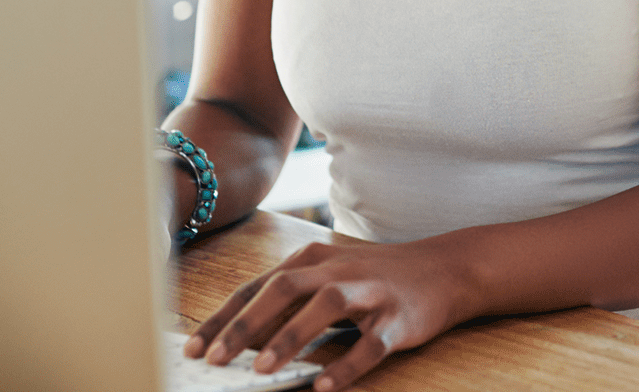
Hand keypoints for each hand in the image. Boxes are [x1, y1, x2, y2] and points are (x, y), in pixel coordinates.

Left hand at [183, 239, 476, 390]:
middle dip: (245, 325)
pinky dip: (346, 366)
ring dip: (289, 338)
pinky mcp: (398, 318)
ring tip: (260, 371)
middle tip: (214, 360)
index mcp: (313, 259)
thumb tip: (240, 342)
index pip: (259, 286)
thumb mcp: (328, 279)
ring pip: (325, 307)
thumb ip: (289, 303)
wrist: (444, 268)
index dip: (224, 317)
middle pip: (284, 288)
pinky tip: (325, 387)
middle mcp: (337, 269)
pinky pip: (370, 343)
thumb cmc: (375, 279)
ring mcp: (369, 291)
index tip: (193, 349)